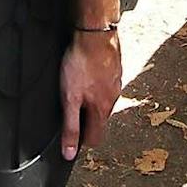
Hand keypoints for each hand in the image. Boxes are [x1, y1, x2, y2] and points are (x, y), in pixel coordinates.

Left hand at [59, 30, 122, 160]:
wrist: (96, 32)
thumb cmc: (82, 63)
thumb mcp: (69, 99)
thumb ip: (70, 127)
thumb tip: (70, 153)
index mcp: (102, 109)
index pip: (95, 138)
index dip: (81, 141)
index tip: (71, 136)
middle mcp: (113, 98)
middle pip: (100, 119)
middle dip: (87, 120)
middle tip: (71, 112)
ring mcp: (116, 81)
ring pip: (104, 100)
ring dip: (92, 101)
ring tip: (78, 91)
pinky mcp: (116, 67)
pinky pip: (107, 83)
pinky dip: (97, 84)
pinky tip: (87, 74)